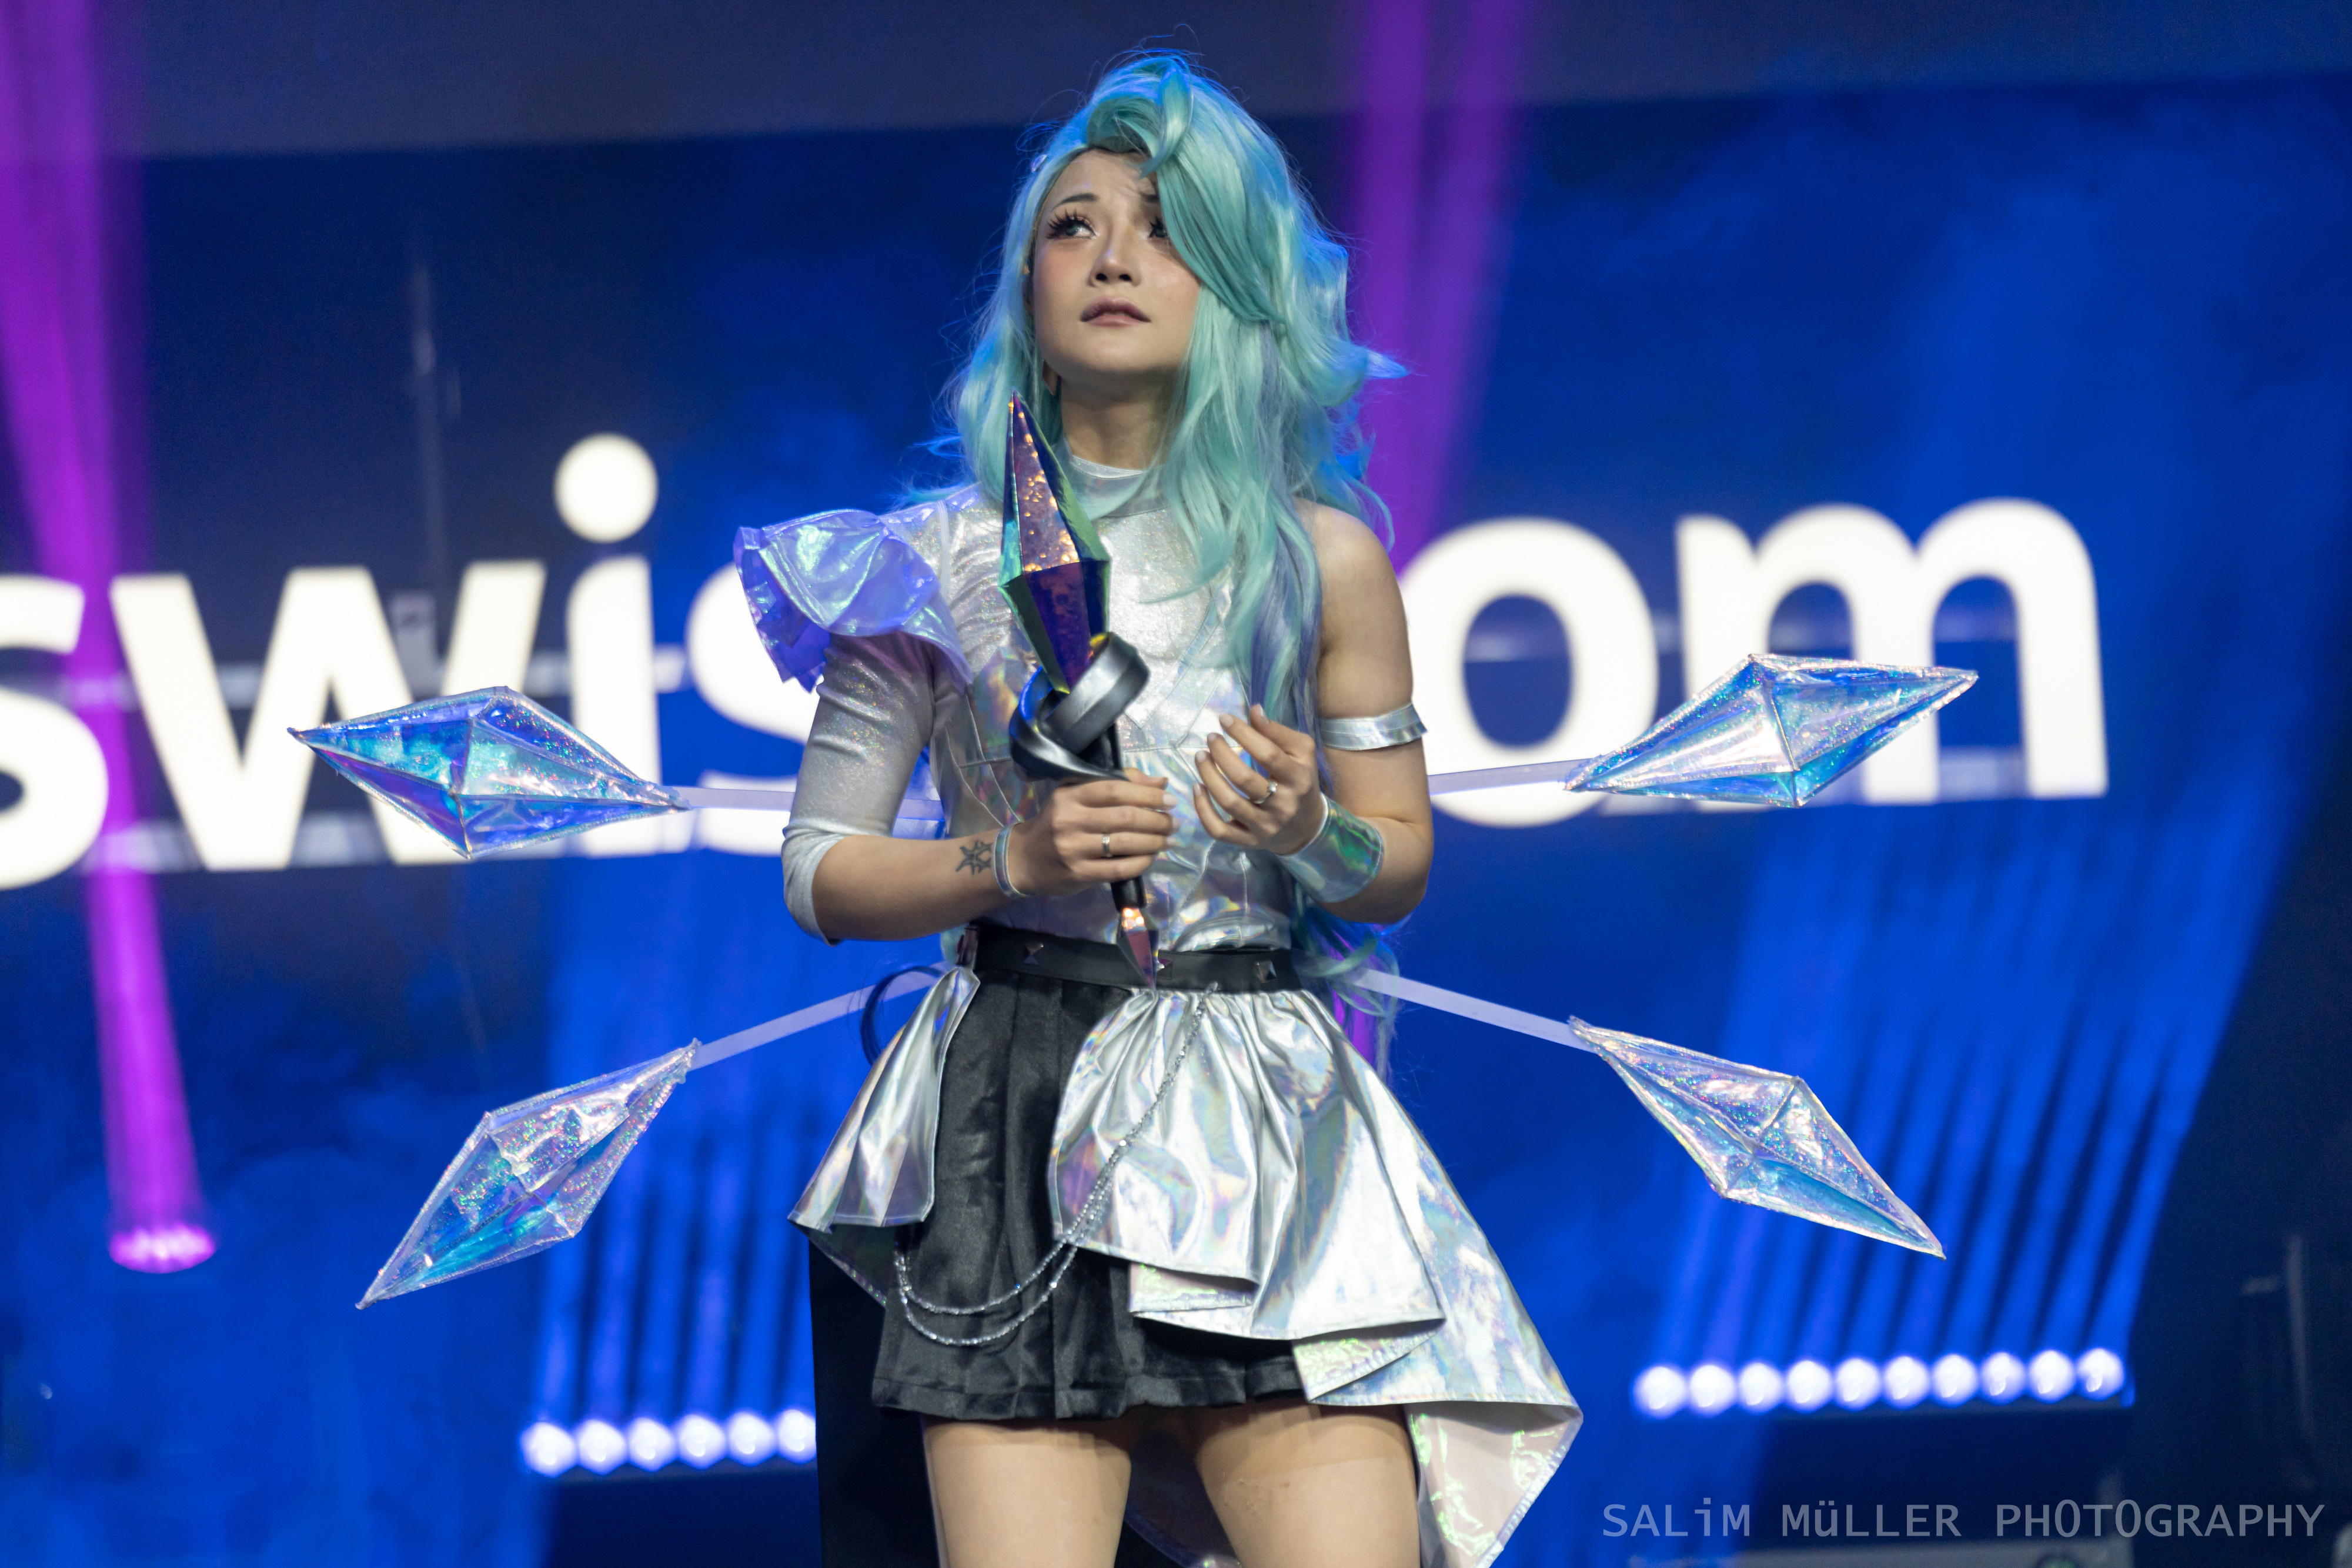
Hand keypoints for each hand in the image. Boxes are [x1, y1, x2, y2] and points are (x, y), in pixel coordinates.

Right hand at [1008, 770, 1173, 897]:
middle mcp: (1070, 819)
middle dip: (1157, 820)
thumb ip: (1119, 783)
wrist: (1025, 859)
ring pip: (1125, 843)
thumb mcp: (1078, 795)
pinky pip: (1119, 869)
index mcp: (1071, 795)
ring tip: (1169, 840)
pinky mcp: (1078, 873)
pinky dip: (1141, 863)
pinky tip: (1151, 858)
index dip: (1147, 793)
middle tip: (1174, 823)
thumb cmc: (1059, 822)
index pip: (1115, 789)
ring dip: (1154, 842)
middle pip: (1124, 817)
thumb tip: (1160, 781)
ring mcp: (1073, 848)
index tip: (1170, 799)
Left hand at [1194, 705, 1323, 856]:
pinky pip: (1219, 830)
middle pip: (1244, 779)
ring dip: (1208, 776)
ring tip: (1200, 756)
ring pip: (1229, 803)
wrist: (1305, 825)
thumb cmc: (1300, 779)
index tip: (1224, 719)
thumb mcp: (1300, 752)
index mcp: (1298, 778)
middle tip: (1210, 738)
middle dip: (1222, 754)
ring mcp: (1264, 826)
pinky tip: (1197, 788)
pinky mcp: (1248, 841)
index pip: (1268, 754)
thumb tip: (1253, 710)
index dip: (1243, 734)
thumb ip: (1277, 732)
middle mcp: (1283, 805)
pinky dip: (1203, 809)